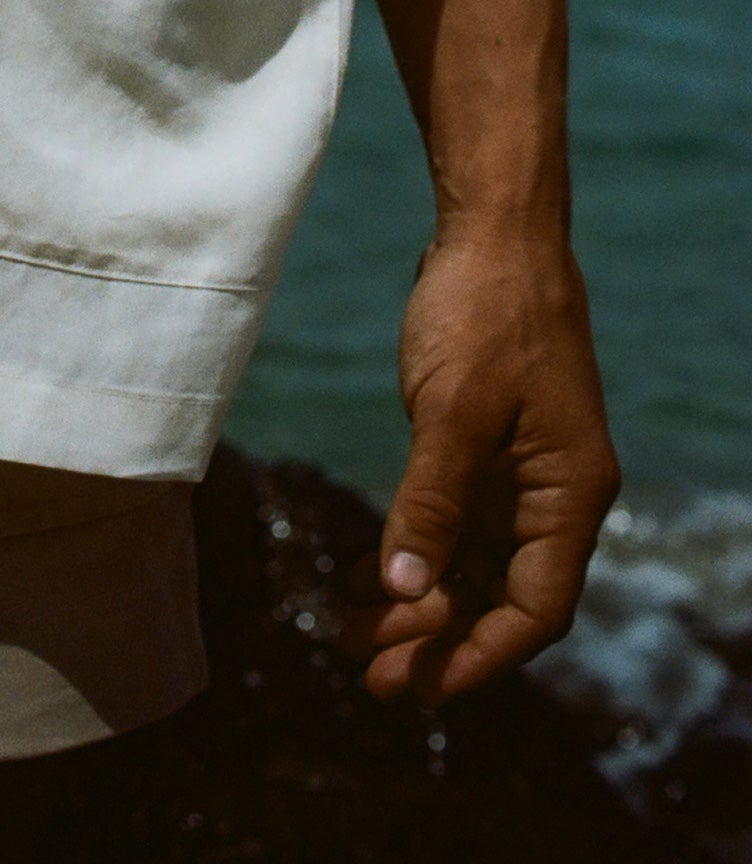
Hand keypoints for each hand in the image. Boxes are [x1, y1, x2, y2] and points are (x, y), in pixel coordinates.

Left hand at [345, 223, 618, 703]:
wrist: (495, 230)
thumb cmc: (487, 312)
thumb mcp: (453, 411)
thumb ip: (432, 502)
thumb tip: (403, 590)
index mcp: (569, 496)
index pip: (534, 609)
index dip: (478, 656)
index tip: (421, 688)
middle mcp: (554, 495)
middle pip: (498, 596)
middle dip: (433, 639)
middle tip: (366, 674)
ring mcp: (522, 470)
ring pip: (472, 563)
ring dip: (415, 601)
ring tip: (350, 633)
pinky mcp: (488, 444)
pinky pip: (455, 521)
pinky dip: (414, 549)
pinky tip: (364, 574)